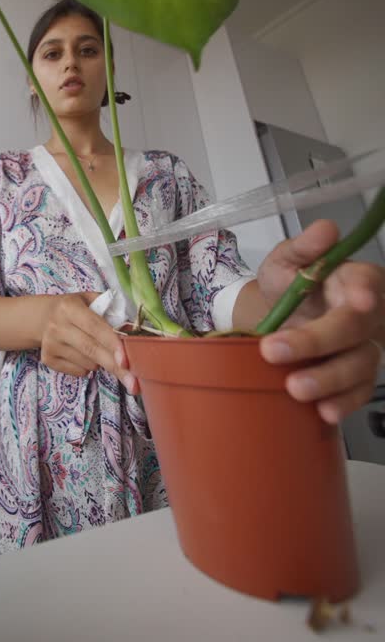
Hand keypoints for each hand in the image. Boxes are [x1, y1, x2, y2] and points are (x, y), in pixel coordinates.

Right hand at [40, 293, 137, 389]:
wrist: (44, 317)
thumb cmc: (78, 308)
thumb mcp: (93, 301)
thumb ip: (113, 312)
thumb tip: (136, 331)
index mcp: (69, 307)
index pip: (95, 327)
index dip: (112, 344)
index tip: (127, 361)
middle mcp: (56, 326)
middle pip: (92, 350)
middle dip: (115, 367)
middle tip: (134, 384)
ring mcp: (50, 344)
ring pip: (88, 364)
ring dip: (102, 362)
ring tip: (97, 347)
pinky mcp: (48, 359)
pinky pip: (80, 372)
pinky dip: (89, 368)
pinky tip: (83, 353)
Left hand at [257, 220, 384, 423]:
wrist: (281, 318)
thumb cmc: (289, 286)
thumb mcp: (285, 262)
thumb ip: (303, 247)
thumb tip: (326, 229)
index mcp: (353, 278)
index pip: (367, 280)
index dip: (365, 289)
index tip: (359, 299)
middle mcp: (368, 314)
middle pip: (354, 328)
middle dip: (317, 341)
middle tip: (273, 349)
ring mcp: (366, 347)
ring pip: (360, 364)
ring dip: (329, 378)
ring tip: (295, 388)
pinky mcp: (359, 377)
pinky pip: (359, 392)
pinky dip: (343, 403)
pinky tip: (323, 412)